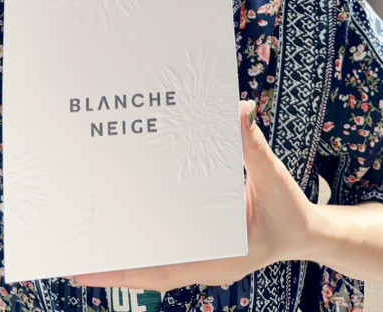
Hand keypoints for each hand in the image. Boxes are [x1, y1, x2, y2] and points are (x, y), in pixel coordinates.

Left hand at [70, 100, 314, 290]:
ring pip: (157, 265)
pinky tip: (125, 230)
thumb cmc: (291, 211)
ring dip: (126, 258)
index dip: (128, 271)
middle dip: (114, 268)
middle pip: (153, 272)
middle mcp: (208, 264)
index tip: (91, 268)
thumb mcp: (272, 178)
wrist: (308, 234)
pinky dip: (145, 246)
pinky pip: (169, 250)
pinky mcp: (205, 249)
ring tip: (87, 246)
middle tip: (73, 256)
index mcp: (223, 258)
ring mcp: (205, 260)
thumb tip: (240, 110)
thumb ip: (252, 147)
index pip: (167, 270)